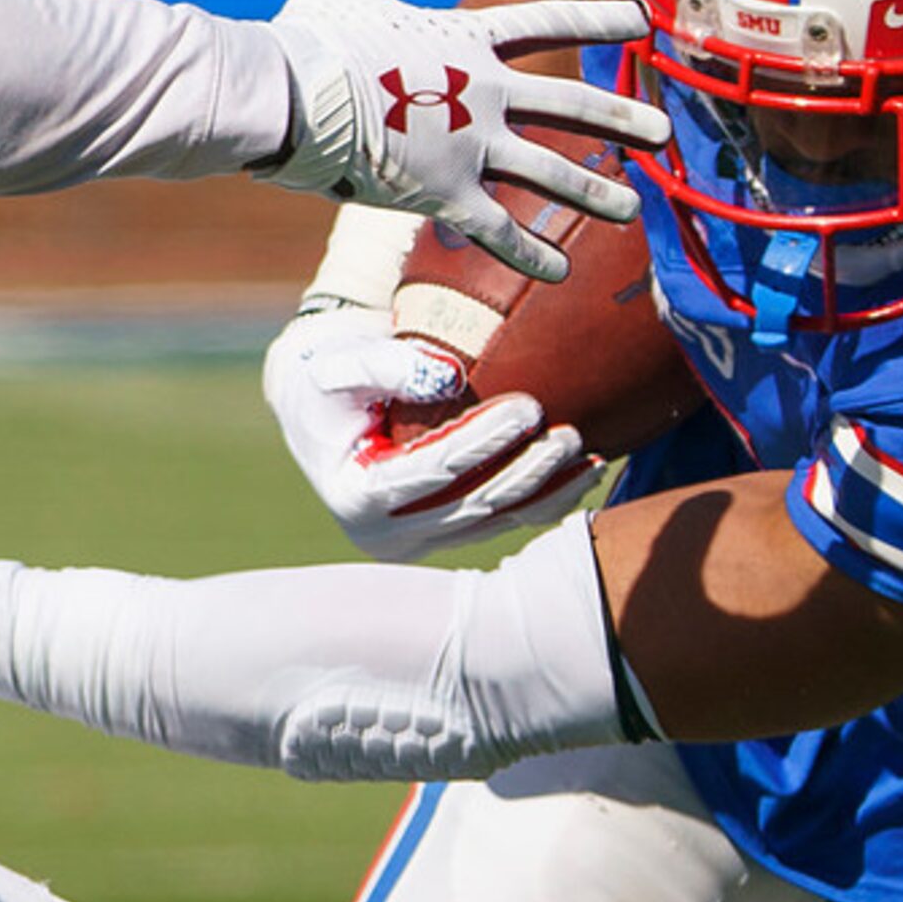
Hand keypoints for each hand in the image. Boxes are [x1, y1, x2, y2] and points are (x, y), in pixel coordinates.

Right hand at [259, 0, 668, 281]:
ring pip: (551, 174)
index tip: (643, 19)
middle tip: (662, 133)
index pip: (550, 21)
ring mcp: (471, 147)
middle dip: (621, 118)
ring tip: (632, 210)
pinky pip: (499, 230)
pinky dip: (530, 254)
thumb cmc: (311, 36)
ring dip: (595, 192)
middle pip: (570, 104)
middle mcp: (483, 92)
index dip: (600, 16)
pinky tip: (562, 272)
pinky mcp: (445, 194)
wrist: (290, 96)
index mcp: (465, 39)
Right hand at [264, 305, 600, 559]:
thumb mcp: (340, 361)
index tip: (529, 406)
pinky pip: (498, 521)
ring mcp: (413, 539)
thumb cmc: (327, 371)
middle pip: (470, 505)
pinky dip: (541, 501)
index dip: (484, 441)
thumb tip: (448, 376)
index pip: (433, 470)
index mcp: (355, 496)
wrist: (315, 396)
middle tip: (568, 433)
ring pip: (492, 522)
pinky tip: (581, 476)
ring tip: (587, 455)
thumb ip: (388, 364)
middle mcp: (382, 532)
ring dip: (544, 493)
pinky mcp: (439, 533)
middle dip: (526, 472)